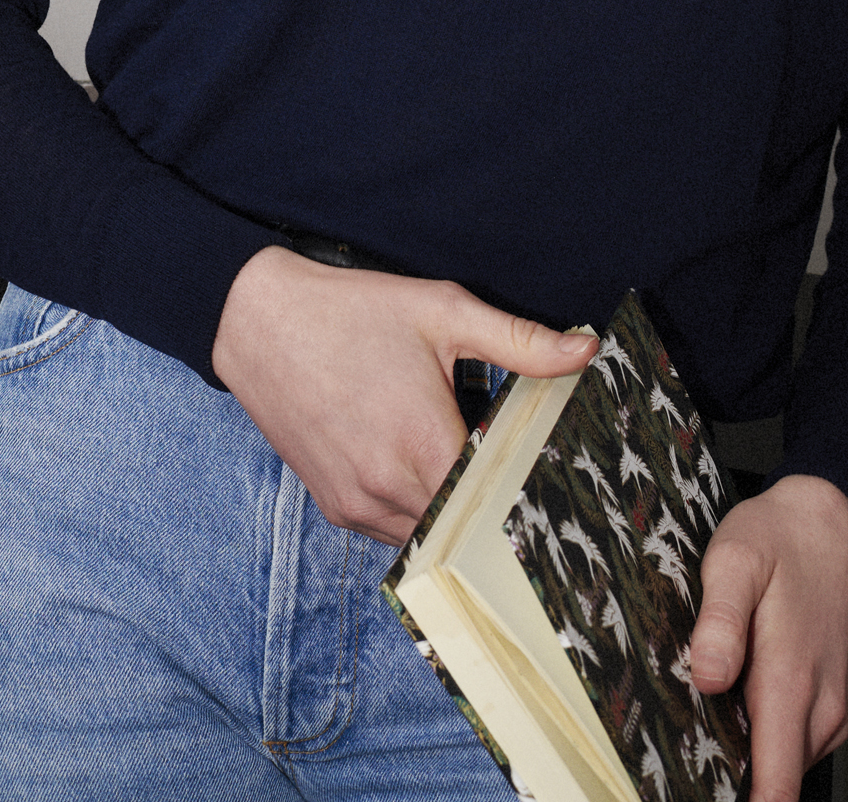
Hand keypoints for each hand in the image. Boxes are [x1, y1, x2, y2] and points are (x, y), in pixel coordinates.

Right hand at [211, 245, 597, 541]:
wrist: (258, 321)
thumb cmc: (354, 311)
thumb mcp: (443, 310)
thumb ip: (519, 340)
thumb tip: (589, 351)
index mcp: (425, 442)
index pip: (499, 498)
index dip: (527, 489)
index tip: (552, 475)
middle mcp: (389, 488)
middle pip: (467, 525)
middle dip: (493, 505)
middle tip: (519, 476)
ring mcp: (357, 504)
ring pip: (428, 537)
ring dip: (453, 513)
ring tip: (471, 471)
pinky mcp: (334, 507)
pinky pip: (391, 532)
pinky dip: (415, 513)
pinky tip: (423, 470)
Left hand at [688, 474, 847, 796]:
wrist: (834, 523)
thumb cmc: (782, 538)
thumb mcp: (736, 558)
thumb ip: (720, 620)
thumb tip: (706, 677)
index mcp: (790, 683)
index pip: (775, 789)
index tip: (697, 790)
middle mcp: (819, 709)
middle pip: (773, 785)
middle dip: (727, 778)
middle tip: (685, 738)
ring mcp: (830, 713)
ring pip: (782, 767)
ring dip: (744, 757)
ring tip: (707, 712)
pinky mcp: (830, 709)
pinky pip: (794, 747)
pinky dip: (763, 738)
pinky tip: (736, 701)